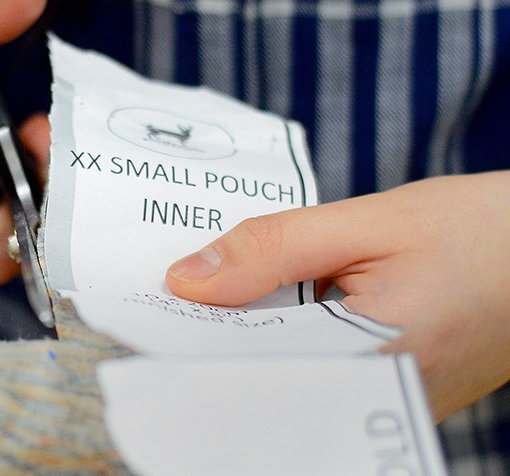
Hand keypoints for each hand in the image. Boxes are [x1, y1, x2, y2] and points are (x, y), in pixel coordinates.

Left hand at [166, 172, 509, 420]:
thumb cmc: (479, 232)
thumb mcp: (369, 222)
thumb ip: (273, 248)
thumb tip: (187, 278)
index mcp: (377, 363)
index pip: (253, 372)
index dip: (192, 343)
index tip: (149, 316)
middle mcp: (380, 401)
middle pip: (262, 381)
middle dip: (214, 338)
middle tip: (174, 294)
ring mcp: (386, 404)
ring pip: (284, 378)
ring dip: (245, 334)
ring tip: (211, 293)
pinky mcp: (387, 390)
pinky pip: (312, 370)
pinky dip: (280, 337)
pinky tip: (263, 304)